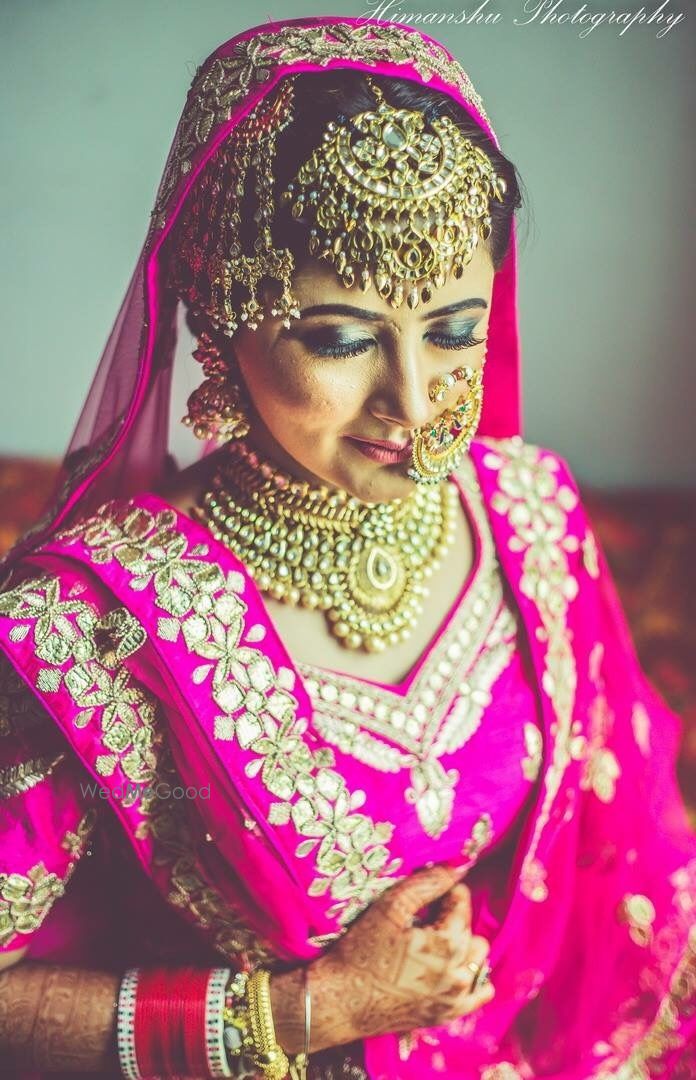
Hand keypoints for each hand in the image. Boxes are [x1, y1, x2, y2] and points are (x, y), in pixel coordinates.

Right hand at [305, 864, 493, 1049]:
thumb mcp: (390, 907)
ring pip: (476, 959)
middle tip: (424, 918)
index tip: (428, 892)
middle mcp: (459, 974)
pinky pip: (478, 992)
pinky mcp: (447, 1015)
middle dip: (452, 919)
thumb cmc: (361, 951)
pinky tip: (448, 968)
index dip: (445, 891)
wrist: (342, 1001)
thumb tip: (454, 870)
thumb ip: (426, 884)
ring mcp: (455, 998)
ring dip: (461, 946)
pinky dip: (468, 977)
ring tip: (433, 943)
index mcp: (448, 944)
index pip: (462, 902)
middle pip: (471, 930)